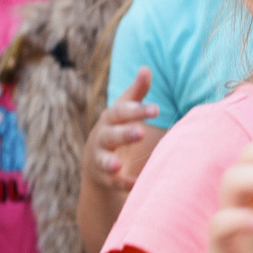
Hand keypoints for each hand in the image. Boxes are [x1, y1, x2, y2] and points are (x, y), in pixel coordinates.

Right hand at [86, 68, 160, 196]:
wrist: (96, 162)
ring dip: (110, 162)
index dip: (136, 110)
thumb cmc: (116, 129)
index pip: (120, 113)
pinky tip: (135, 185)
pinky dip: (123, 184)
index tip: (156, 109)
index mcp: (110, 120)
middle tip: (140, 132)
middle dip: (124, 134)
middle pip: (110, 135)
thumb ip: (136, 92)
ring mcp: (101, 160)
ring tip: (118, 165)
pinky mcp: (105, 179)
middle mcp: (102, 139)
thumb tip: (146, 68)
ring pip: (104, 160)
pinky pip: (113, 183)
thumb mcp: (124, 111)